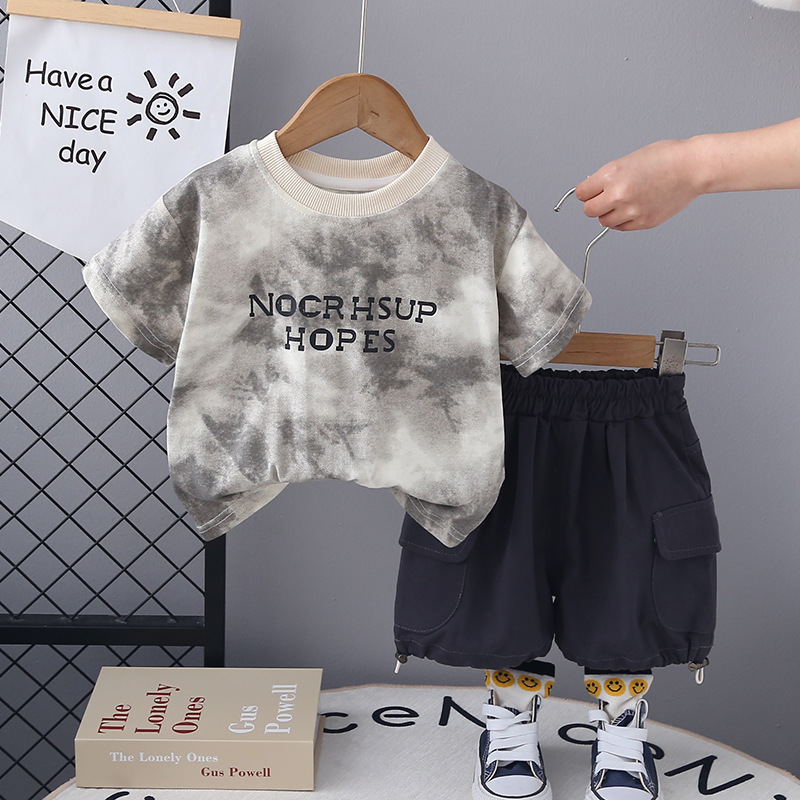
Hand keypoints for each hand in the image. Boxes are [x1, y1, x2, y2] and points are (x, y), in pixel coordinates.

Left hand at [575, 139, 700, 230]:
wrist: (693, 167)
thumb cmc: (667, 158)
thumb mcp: (630, 159)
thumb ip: (609, 176)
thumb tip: (593, 187)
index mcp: (612, 175)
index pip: (581, 193)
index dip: (586, 192)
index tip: (590, 192)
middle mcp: (618, 194)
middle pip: (589, 211)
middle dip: (594, 204)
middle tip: (604, 199)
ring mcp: (631, 211)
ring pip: (604, 222)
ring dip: (608, 214)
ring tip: (622, 203)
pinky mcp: (644, 222)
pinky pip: (622, 228)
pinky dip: (622, 221)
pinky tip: (632, 209)